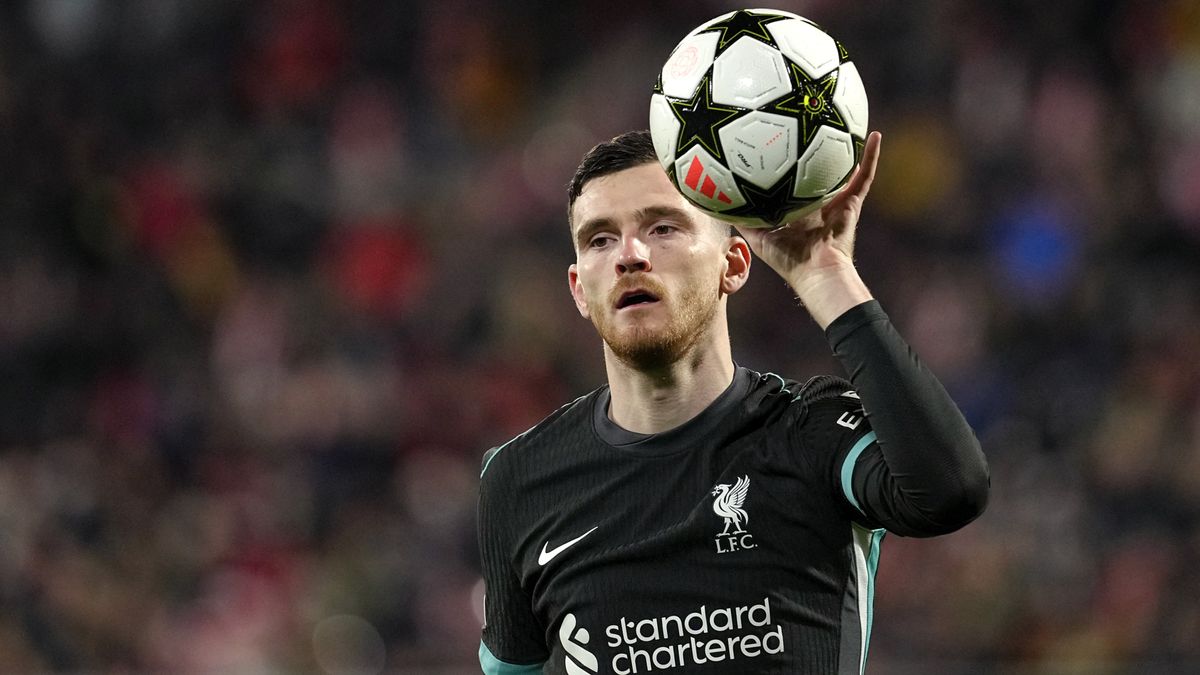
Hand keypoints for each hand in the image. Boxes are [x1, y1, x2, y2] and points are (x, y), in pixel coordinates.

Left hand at [735, 131, 881, 327]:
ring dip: (847, 149)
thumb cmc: (788, 259)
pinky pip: (866, 175)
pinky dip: (873, 156)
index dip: (787, 169)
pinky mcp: (853, 202)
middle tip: (810, 128)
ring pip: (844, 170)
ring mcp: (838, 202)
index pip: (793, 185)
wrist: (816, 271)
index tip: (778, 147)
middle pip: (818, 174)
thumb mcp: (758, 237)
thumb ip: (743, 219)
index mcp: (798, 211)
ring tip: (846, 123)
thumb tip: (720, 200)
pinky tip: (876, 135)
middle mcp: (819, 204)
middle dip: (816, 154)